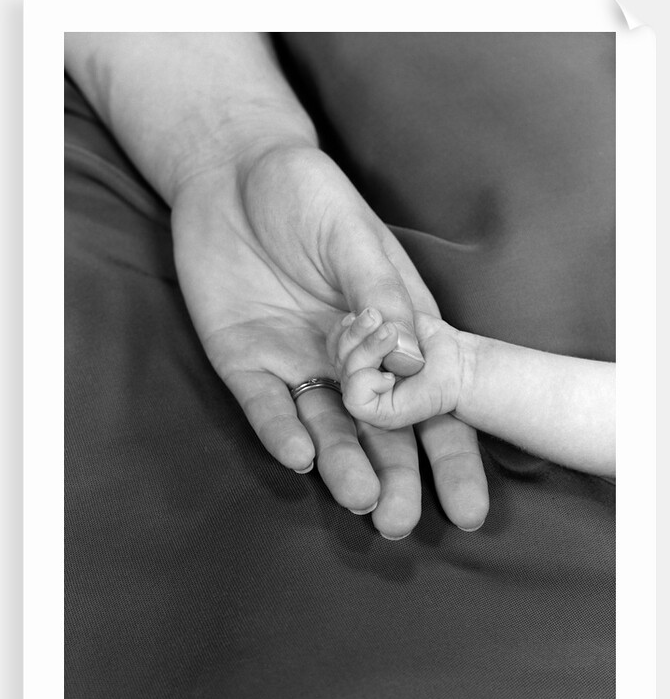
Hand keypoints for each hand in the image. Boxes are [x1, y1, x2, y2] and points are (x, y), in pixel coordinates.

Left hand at [171, 145, 488, 533]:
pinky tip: (300, 456)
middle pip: (380, 432)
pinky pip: (265, 406)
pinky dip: (281, 431)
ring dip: (343, 464)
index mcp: (393, 331)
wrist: (230, 175)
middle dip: (394, 478)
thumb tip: (414, 357)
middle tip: (399, 523)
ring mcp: (298, 364)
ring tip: (361, 499)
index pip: (431, 403)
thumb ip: (379, 294)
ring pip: (327, 429)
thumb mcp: (351, 235)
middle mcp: (351, 361)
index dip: (451, 454)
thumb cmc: (306, 194)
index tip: (468, 508)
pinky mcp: (245, 363)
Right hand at [330, 307, 467, 428]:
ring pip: (343, 376)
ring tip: (390, 334)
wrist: (461, 360)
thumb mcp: (390, 304)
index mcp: (354, 351)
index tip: (362, 314)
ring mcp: (365, 395)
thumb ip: (367, 304)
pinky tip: (391, 372)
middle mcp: (355, 375)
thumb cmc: (429, 336)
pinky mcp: (378, 415)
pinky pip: (354, 401)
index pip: (331, 344)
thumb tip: (350, 333)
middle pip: (334, 358)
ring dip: (365, 350)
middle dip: (351, 334)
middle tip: (376, 317)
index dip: (341, 330)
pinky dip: (366, 381)